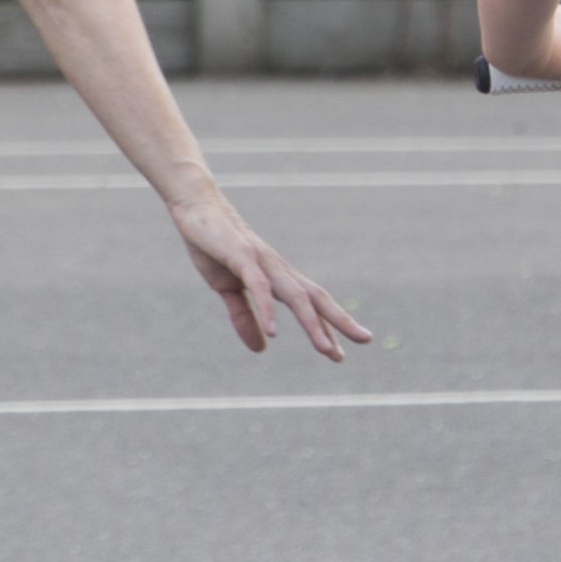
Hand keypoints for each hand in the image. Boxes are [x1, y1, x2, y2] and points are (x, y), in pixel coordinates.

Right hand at [165, 184, 372, 359]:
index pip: (310, 304)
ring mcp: (262, 261)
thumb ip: (245, 317)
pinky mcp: (241, 257)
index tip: (340, 353)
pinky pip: (259, 287)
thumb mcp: (227, 289)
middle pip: (316, 298)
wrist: (195, 209)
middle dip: (340, 320)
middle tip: (365, 340)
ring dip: (313, 323)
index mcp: (277, 277)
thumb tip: (262, 348)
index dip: (327, 326)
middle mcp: (278, 269)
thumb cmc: (214, 246)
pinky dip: (268, 310)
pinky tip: (274, 332)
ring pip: (296, 295)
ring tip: (327, 349)